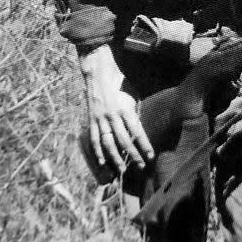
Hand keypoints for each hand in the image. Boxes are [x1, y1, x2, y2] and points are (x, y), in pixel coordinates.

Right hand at [80, 44, 153, 173]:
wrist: (98, 72)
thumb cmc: (120, 82)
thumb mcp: (131, 95)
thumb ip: (134, 113)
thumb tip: (139, 131)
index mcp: (125, 107)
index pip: (137, 131)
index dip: (144, 144)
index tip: (151, 155)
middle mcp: (112, 115)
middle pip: (124, 140)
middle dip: (134, 155)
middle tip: (141, 166)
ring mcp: (100, 118)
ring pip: (108, 143)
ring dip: (116, 158)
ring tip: (123, 169)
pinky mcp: (91, 119)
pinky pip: (94, 138)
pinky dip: (98, 151)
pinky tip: (102, 162)